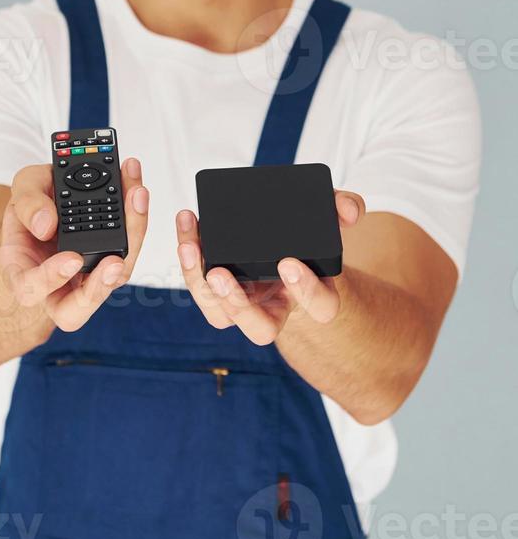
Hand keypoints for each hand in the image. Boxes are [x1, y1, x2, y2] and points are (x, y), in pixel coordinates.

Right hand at [0, 157, 148, 332]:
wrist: (52, 202)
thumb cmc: (31, 210)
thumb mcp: (20, 193)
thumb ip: (28, 203)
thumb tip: (46, 224)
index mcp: (25, 272)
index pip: (31, 291)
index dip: (52, 279)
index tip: (71, 257)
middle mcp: (61, 283)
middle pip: (83, 302)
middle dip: (102, 284)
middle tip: (115, 262)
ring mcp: (91, 273)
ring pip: (117, 273)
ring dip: (132, 234)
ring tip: (135, 196)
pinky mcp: (115, 255)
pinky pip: (130, 245)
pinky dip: (136, 216)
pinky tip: (135, 190)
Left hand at [175, 191, 364, 344]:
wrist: (286, 249)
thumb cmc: (307, 243)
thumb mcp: (327, 222)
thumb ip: (342, 210)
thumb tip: (350, 210)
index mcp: (313, 296)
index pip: (318, 306)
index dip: (305, 289)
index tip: (289, 262)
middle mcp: (277, 309)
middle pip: (259, 329)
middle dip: (238, 305)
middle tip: (220, 274)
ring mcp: (245, 305)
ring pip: (219, 314)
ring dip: (199, 282)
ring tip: (190, 248)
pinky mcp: (219, 292)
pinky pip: (199, 286)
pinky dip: (188, 258)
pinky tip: (187, 226)